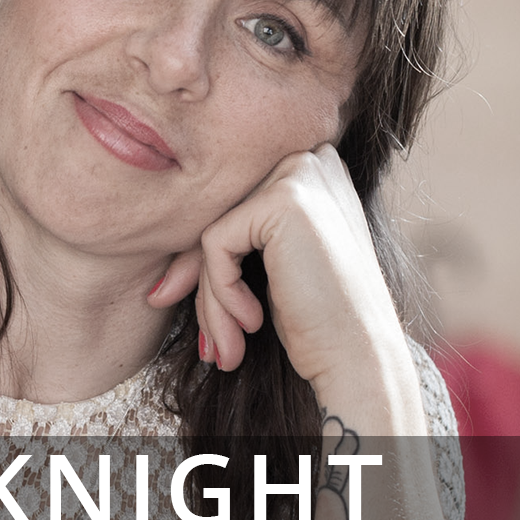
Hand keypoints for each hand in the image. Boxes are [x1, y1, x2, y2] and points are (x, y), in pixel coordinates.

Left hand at [146, 144, 404, 391]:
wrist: (361, 359)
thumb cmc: (317, 321)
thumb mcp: (268, 270)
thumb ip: (229, 244)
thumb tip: (158, 283)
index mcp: (312, 170)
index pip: (232, 208)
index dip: (206, 263)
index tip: (195, 312)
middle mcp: (311, 160)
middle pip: (219, 217)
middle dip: (203, 284)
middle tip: (210, 343)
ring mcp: (301, 174)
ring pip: (212, 232)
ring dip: (210, 298)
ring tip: (226, 347)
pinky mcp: (284, 199)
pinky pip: (215, 244)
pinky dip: (221, 290)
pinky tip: (253, 320)